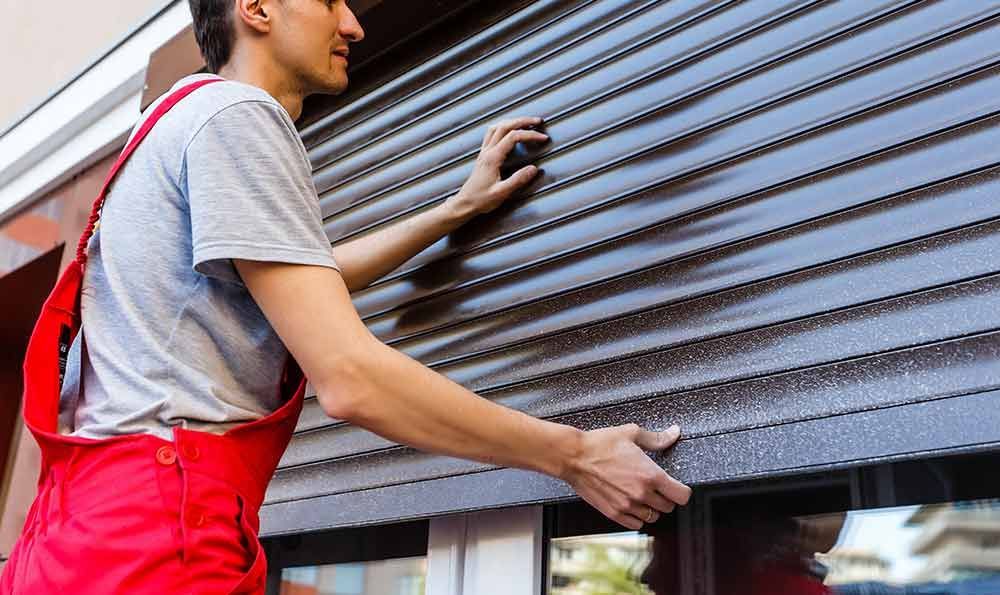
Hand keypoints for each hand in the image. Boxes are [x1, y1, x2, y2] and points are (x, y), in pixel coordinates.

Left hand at [445, 116, 548, 220]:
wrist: (465, 203)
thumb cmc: (481, 200)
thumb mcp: (502, 193)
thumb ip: (518, 180)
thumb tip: (534, 168)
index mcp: (493, 158)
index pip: (514, 137)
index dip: (530, 135)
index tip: (543, 138)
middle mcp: (487, 151)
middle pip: (505, 125)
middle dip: (523, 121)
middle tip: (538, 121)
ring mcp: (484, 152)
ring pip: (497, 127)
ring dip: (512, 122)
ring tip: (526, 123)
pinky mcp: (483, 156)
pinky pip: (492, 134)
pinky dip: (504, 128)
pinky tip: (510, 132)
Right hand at [563, 424, 690, 529]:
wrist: (573, 456)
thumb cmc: (599, 444)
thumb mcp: (631, 433)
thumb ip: (656, 438)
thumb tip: (673, 433)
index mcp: (650, 475)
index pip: (682, 496)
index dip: (682, 491)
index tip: (677, 487)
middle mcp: (641, 493)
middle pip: (669, 507)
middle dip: (666, 498)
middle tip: (657, 488)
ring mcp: (627, 506)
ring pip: (653, 517)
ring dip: (652, 508)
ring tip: (643, 496)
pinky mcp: (614, 513)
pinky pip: (636, 524)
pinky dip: (637, 517)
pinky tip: (631, 504)